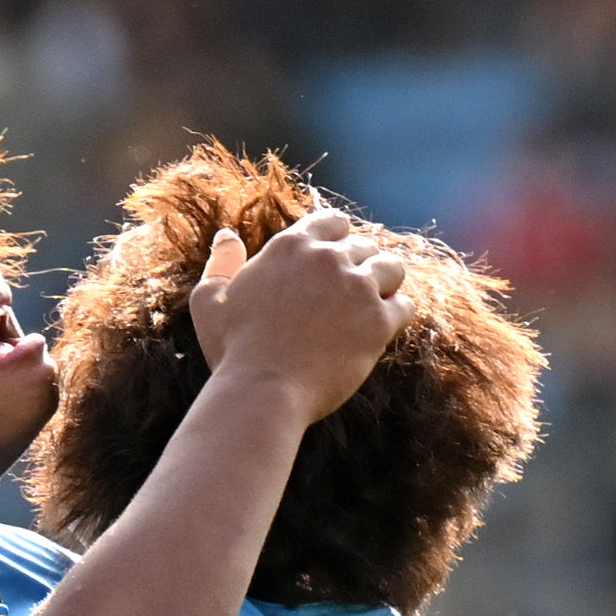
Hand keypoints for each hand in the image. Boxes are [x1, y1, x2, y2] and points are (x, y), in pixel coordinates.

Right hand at [190, 206, 417, 419]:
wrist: (262, 393)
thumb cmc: (233, 352)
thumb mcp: (211, 302)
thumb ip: (221, 263)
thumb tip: (227, 235)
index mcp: (291, 245)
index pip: (333, 222)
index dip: (339, 241)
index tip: (336, 264)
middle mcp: (328, 258)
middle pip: (365, 246)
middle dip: (361, 267)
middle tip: (351, 297)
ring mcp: (357, 287)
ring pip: (392, 268)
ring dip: (386, 284)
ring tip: (373, 307)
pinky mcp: (378, 320)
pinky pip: (404, 306)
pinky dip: (397, 316)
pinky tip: (380, 331)